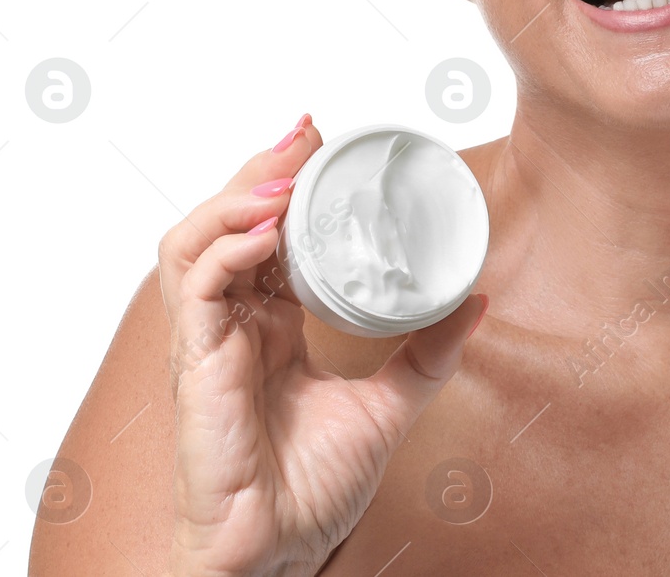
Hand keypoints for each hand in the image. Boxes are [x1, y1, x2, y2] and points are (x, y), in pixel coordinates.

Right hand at [159, 115, 486, 576]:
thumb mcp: (389, 403)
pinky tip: (268, 234)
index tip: (324, 141)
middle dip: (261, 169)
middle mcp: (232, 323)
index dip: (286, 182)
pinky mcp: (194, 366)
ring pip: (195, 242)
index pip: (267, 232)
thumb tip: (475, 298)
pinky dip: (228, 251)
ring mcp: (207, 342)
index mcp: (269, 324)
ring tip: (288, 176)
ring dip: (238, 198)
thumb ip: (426, 351)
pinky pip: (197, 290)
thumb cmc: (312, 488)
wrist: (278, 552)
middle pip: (227, 221)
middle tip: (308, 134)